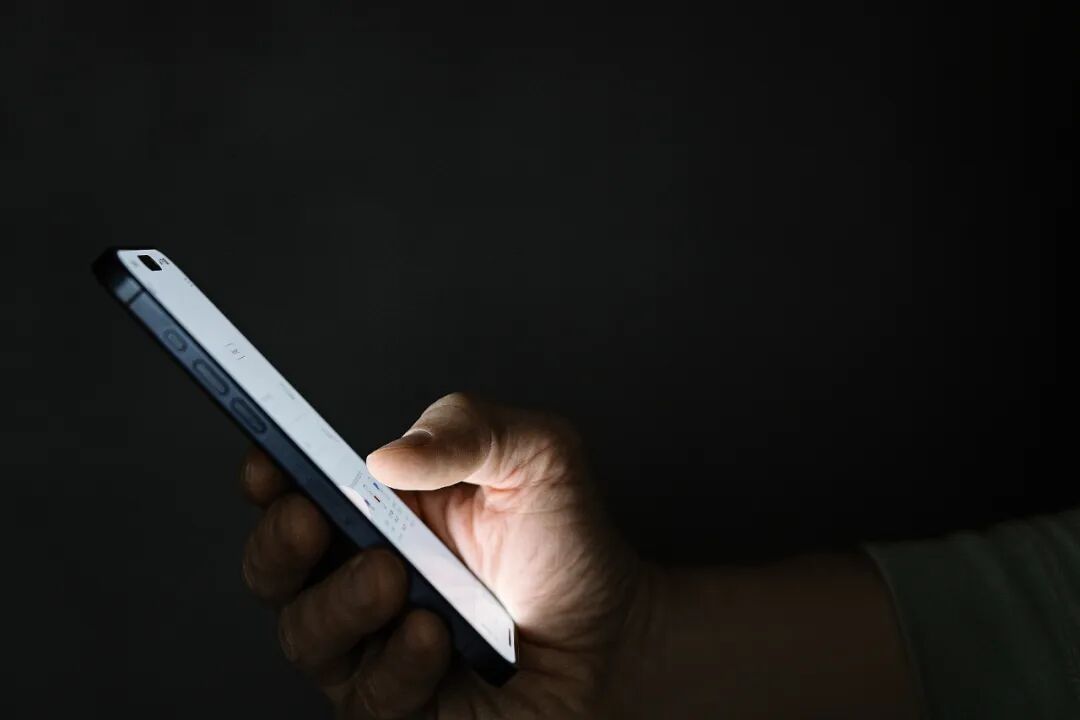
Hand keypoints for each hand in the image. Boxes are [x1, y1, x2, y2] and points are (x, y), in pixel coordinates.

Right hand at [240, 393, 647, 718]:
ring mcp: (375, 648)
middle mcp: (362, 579)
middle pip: (276, 568)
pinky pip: (368, 697)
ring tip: (396, 580)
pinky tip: (435, 638)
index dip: (269, 478)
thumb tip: (387, 456)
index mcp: (379, 514)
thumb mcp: (536, 456)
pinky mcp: (399, 706)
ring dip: (342, 603)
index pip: (297, 493)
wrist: (616, 639)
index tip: (267, 460)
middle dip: (280, 544)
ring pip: (308, 636)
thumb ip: (469, 429)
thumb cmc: (567, 545)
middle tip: (313, 518)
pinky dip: (397, 663)